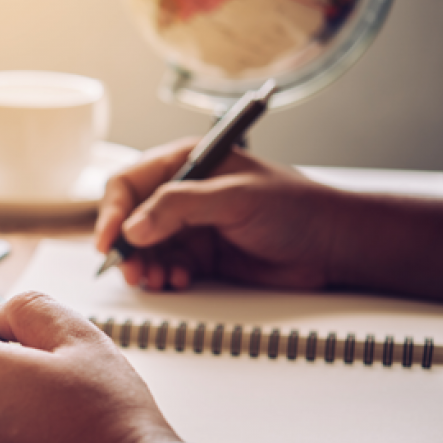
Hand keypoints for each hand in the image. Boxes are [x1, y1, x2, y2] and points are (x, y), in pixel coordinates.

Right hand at [95, 138, 349, 290]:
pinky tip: (179, 281)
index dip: (112, 212)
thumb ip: (180, 208)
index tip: (109, 241)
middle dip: (126, 247)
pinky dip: (165, 277)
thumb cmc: (297, 208)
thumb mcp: (235, 199)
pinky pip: (166, 266)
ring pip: (145, 248)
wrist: (333, 245)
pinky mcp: (202, 255)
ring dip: (145, 266)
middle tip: (132, 270)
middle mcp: (184, 193)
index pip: (130, 183)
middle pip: (130, 219)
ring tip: (158, 280)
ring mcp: (191, 225)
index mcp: (188, 162)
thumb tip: (133, 227)